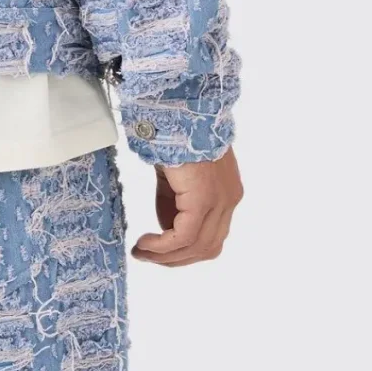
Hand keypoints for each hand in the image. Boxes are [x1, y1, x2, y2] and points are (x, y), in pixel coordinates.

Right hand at [130, 148, 243, 267]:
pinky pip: (185, 236)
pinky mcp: (204, 199)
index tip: (157, 252)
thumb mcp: (176, 179)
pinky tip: (146, 243)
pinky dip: (163, 246)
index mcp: (226, 195)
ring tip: (142, 251)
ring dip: (166, 256)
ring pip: (197, 247)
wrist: (179, 111)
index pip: (211, 238)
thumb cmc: (175, 136)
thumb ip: (174, 205)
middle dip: (175, 259)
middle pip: (207, 249)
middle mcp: (229, 201)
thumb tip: (166, 230)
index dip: (184, 252)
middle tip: (146, 256)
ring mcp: (220, 201)